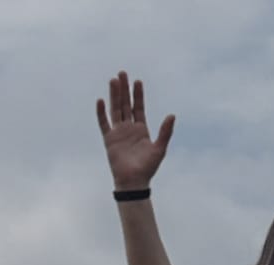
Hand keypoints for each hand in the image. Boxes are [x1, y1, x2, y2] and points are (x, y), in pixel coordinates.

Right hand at [96, 71, 175, 190]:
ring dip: (114, 95)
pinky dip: (101, 112)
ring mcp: (118, 133)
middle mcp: (129, 128)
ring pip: (115, 109)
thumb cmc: (148, 168)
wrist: (134, 182)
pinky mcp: (109, 139)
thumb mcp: (160, 148)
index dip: (138, 95)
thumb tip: (172, 115)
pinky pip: (104, 123)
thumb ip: (165, 132)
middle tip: (122, 73)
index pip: (138, 107)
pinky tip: (101, 101)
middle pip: (125, 104)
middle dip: (124, 89)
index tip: (138, 81)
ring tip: (113, 80)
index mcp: (141, 129)